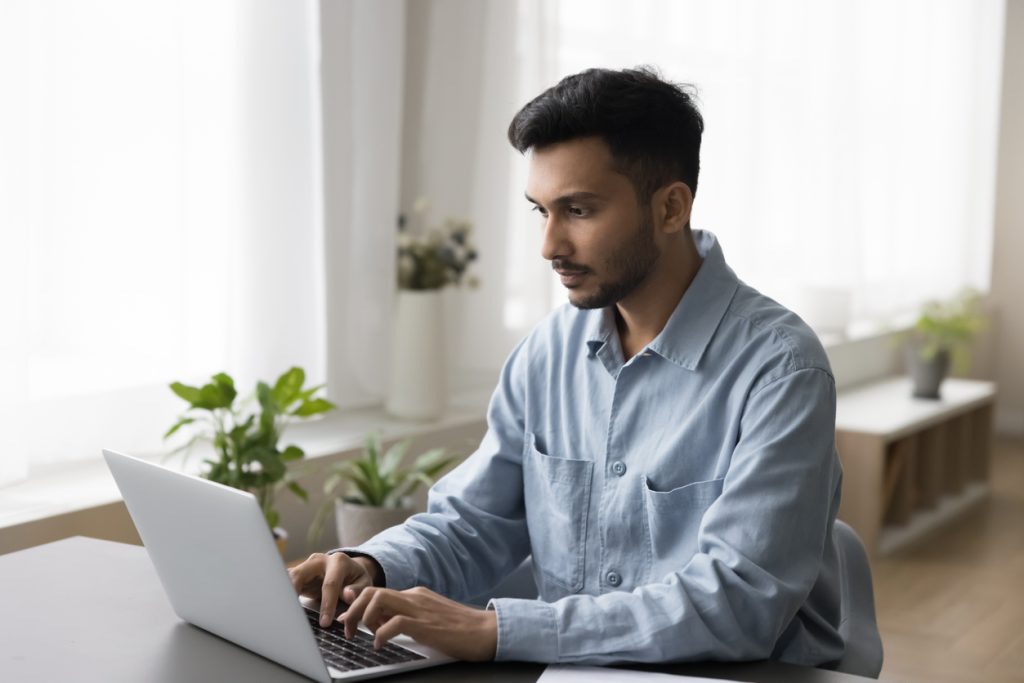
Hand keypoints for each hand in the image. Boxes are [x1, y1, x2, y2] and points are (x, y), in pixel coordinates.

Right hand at [287, 552, 380, 627]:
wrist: (349, 570)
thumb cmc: (356, 579)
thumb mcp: (364, 583)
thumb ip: (357, 590)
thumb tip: (348, 594)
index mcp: (338, 561)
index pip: (330, 584)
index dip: (327, 604)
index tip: (325, 622)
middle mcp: (319, 560)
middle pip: (301, 574)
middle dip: (293, 592)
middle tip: (290, 613)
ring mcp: (306, 566)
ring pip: (289, 577)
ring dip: (283, 593)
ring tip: (279, 611)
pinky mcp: (297, 574)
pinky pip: (285, 583)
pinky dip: (281, 594)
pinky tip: (277, 607)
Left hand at [341, 585, 497, 661]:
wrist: (486, 631)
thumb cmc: (460, 629)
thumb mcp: (429, 619)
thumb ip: (406, 617)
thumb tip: (379, 623)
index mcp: (415, 595)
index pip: (378, 591)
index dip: (357, 603)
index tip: (347, 616)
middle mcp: (414, 597)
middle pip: (372, 592)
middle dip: (353, 609)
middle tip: (348, 629)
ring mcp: (420, 608)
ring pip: (378, 600)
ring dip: (363, 618)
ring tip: (364, 636)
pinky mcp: (425, 624)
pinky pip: (393, 623)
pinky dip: (380, 634)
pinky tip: (380, 645)